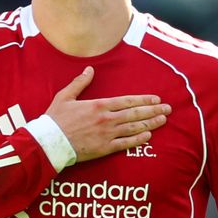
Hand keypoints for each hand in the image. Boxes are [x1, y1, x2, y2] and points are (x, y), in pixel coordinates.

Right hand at [46, 67, 170, 161]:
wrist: (49, 142)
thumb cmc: (54, 119)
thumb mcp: (65, 96)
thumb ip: (79, 83)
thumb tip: (89, 69)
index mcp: (99, 105)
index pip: (127, 101)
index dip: (143, 100)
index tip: (156, 99)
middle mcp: (107, 119)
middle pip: (135, 114)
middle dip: (153, 111)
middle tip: (168, 109)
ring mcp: (107, 134)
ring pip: (134, 128)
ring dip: (151, 123)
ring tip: (162, 120)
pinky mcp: (104, 148)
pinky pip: (126, 143)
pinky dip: (138, 139)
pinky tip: (148, 136)